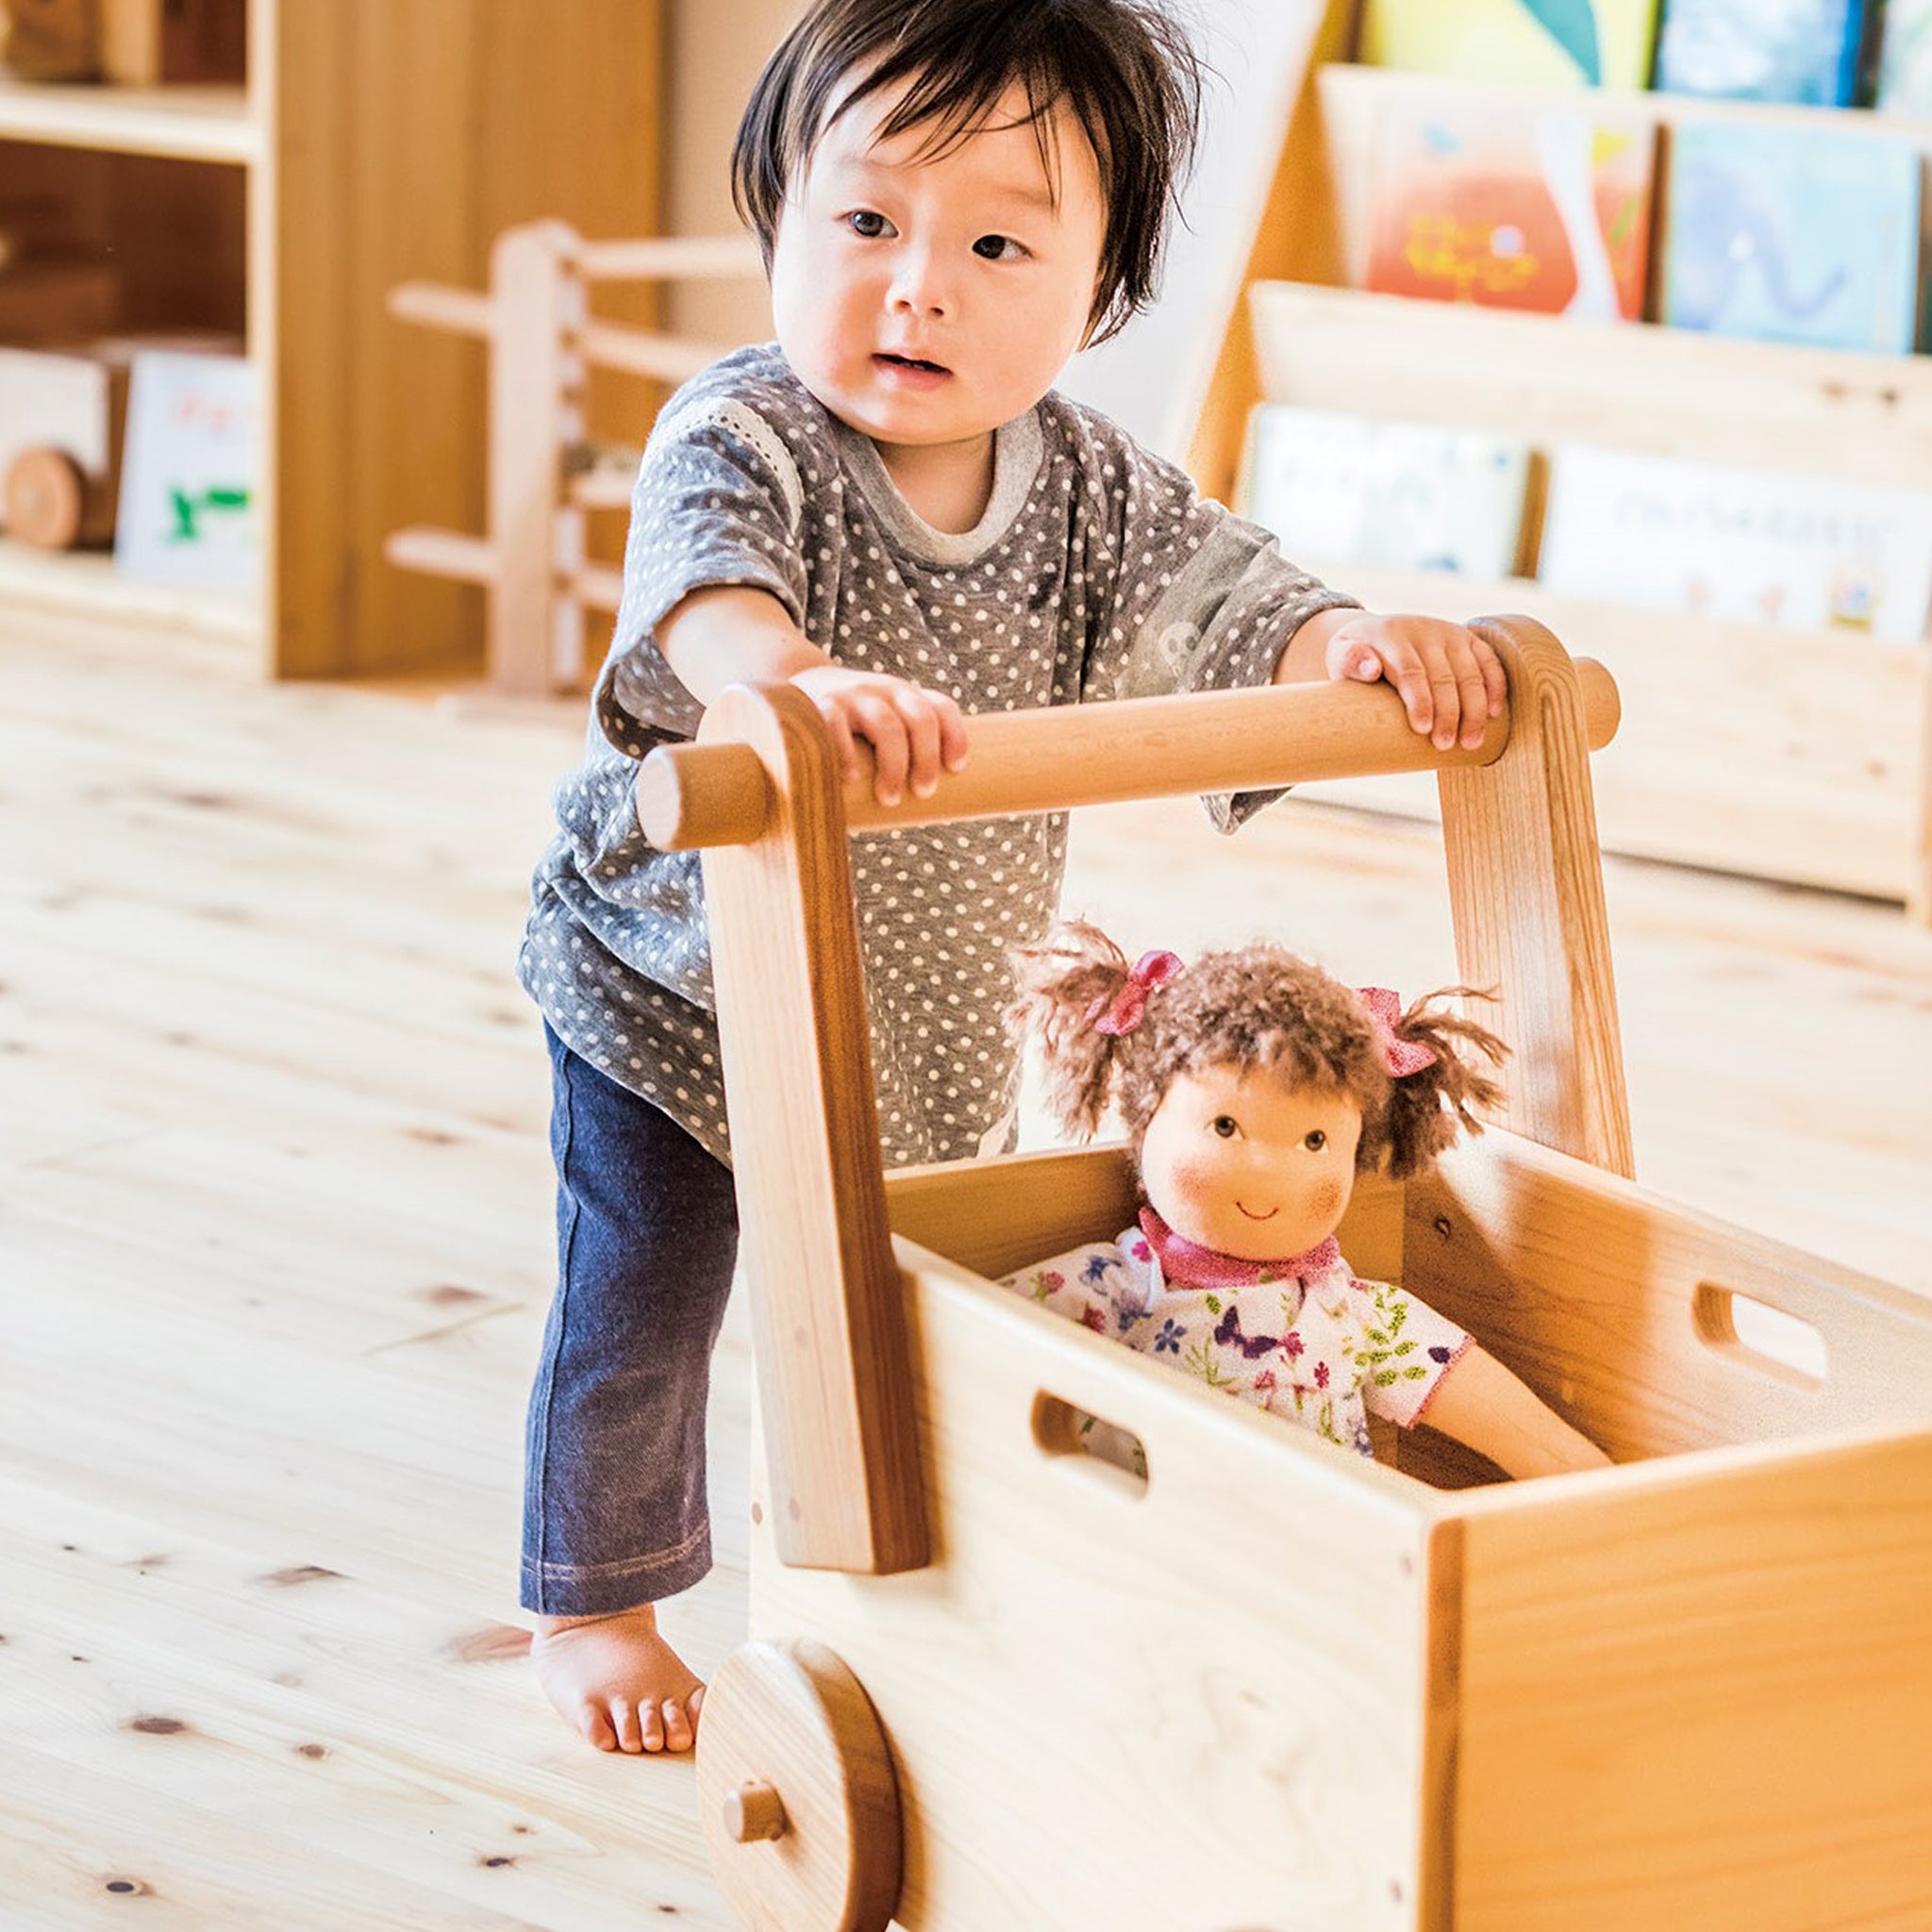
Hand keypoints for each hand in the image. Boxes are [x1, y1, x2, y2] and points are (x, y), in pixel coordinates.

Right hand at [790, 664, 969, 806]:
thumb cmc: (849, 730)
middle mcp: (884, 690)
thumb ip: (898, 756)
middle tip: (923, 793)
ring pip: (887, 724)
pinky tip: (849, 778)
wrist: (797, 691)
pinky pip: (837, 723)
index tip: (956, 769)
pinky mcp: (821, 703)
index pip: (940, 707)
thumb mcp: (879, 728)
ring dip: (894, 765)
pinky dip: (846, 753)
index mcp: (904, 697)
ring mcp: (853, 695)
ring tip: (889, 799)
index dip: (955, 736)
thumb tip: (920, 815)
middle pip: (920, 719)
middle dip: (927, 759)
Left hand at [1323, 614, 1505, 752]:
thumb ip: (1350, 662)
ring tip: (1471, 742)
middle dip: (1448, 713)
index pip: (1410, 670)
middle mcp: (1425, 630)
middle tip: (1445, 745)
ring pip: (1470, 673)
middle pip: (1443, 676)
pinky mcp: (1468, 640)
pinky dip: (1495, 688)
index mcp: (1392, 635)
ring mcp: (1449, 634)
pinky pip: (1489, 662)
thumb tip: (1370, 669)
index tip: (1423, 729)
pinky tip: (1495, 714)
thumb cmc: (1357, 656)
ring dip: (1475, 710)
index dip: (1420, 700)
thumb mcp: (1340, 657)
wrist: (1376, 633)